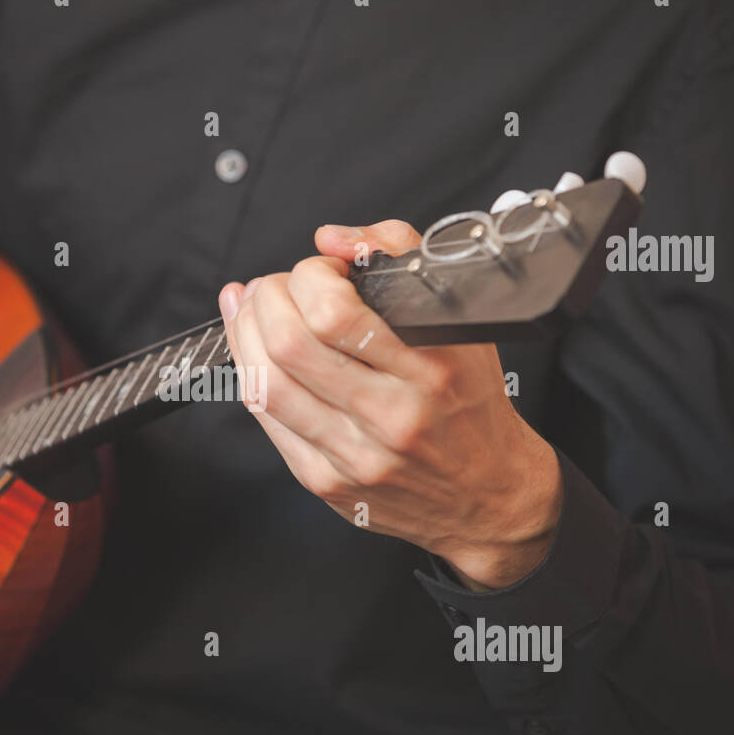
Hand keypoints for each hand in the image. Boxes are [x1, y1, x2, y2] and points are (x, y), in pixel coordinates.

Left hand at [218, 221, 562, 589]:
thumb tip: (330, 239)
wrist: (488, 495)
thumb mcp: (457, 319)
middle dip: (267, 299)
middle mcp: (393, 415)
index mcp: (432, 367)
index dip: (309, 277)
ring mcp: (356, 456)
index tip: (321, 270)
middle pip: (289, 345)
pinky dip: (251, 375)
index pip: (334, 313)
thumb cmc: (469, 401)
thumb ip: (398, 255)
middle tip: (275, 288)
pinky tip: (253, 353)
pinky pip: (268, 422)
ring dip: (245, 334)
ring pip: (266, 385)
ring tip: (252, 312)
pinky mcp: (328, 483)